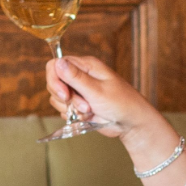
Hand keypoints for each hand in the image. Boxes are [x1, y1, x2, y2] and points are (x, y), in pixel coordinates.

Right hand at [48, 50, 184, 178]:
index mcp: (85, 66)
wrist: (131, 123)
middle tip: (82, 106)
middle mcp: (80, 76)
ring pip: (57, 98)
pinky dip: (72, 116)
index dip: (55, 80)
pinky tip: (87, 117)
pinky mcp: (78, 105)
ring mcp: (78, 91)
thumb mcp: (97, 90)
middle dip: (64, 97)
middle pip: (54, 82)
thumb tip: (58, 62)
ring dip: (70, 109)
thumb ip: (76, 78)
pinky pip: (64, 110)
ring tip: (89, 111)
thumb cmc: (121, 103)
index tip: (64, 95)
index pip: (55, 65)